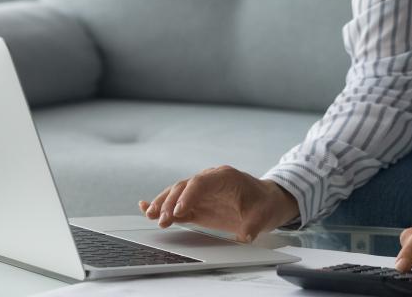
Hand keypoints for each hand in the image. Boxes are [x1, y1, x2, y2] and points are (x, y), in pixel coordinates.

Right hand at [138, 165, 299, 242]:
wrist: (265, 202)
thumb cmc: (264, 204)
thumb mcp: (263, 215)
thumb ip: (254, 224)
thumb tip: (247, 234)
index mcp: (224, 177)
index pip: (201, 181)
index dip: (188, 194)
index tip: (179, 210)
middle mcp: (209, 181)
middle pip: (184, 187)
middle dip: (170, 202)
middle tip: (162, 219)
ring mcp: (200, 193)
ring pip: (176, 194)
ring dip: (162, 204)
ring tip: (151, 216)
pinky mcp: (196, 205)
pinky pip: (176, 204)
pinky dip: (161, 206)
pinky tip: (146, 208)